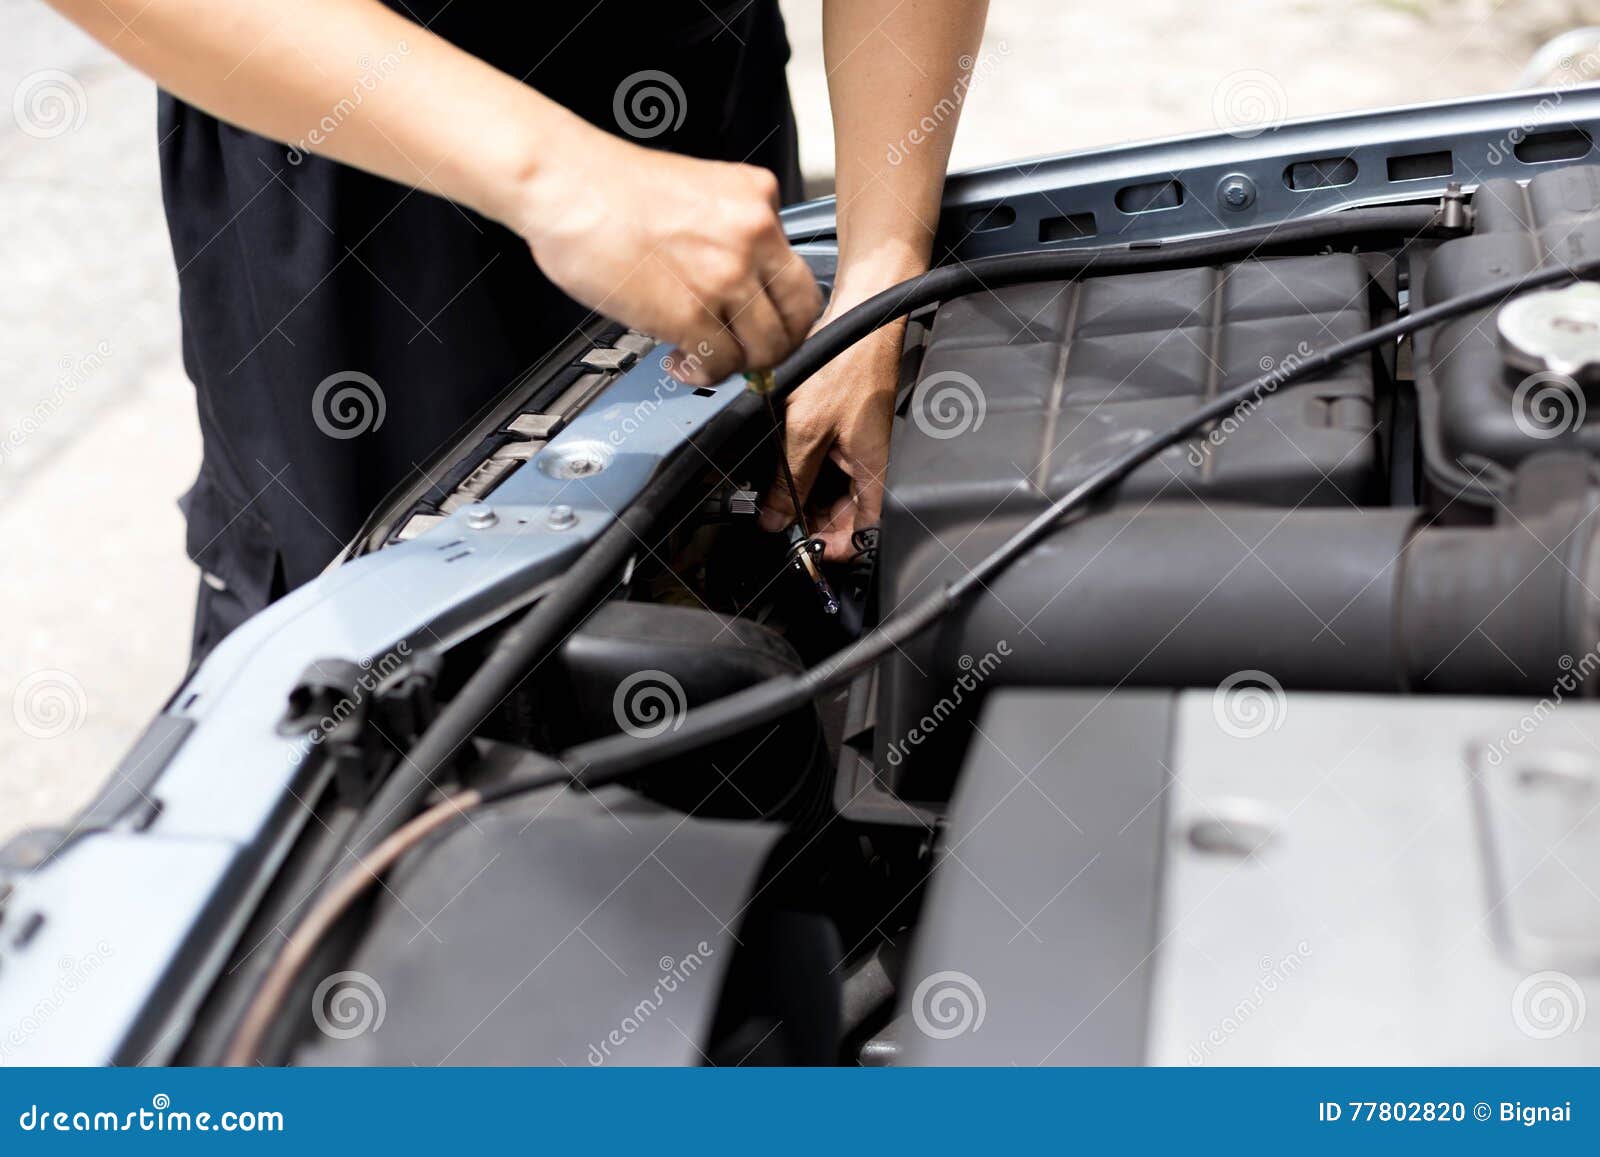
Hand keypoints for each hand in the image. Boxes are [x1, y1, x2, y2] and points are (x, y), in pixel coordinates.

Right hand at [512, 127, 821, 385]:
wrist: (565, 183)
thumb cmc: (612, 186)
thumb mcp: (702, 186)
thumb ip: (734, 229)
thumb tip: (743, 281)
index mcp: (758, 198)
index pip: (800, 274)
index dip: (786, 313)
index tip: (769, 326)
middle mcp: (753, 235)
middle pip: (797, 318)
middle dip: (775, 347)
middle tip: (749, 353)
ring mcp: (726, 276)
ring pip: (765, 348)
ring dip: (737, 364)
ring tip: (705, 358)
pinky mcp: (690, 312)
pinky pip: (721, 363)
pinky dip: (704, 374)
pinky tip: (681, 362)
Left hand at [758, 316, 902, 560]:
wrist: (856, 318)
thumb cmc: (845, 363)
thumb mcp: (806, 430)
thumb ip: (788, 479)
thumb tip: (774, 517)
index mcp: (874, 471)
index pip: (865, 532)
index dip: (838, 549)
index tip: (809, 552)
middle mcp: (872, 464)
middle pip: (846, 515)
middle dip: (814, 524)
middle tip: (780, 523)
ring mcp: (860, 448)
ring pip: (834, 491)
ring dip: (806, 498)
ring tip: (775, 498)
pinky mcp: (846, 430)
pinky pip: (829, 465)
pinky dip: (807, 473)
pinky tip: (782, 469)